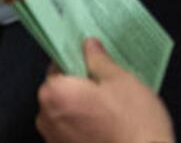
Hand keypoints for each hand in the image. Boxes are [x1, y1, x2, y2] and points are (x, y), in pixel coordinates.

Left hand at [36, 39, 173, 142]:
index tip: (91, 60)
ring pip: (66, 112)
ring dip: (83, 108)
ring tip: (113, 110)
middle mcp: (46, 117)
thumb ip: (100, 60)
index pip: (57, 64)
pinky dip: (85, 128)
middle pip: (60, 90)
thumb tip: (90, 46)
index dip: (77, 60)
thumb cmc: (134, 128)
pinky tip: (108, 127)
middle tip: (108, 87)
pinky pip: (72, 132)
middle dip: (81, 86)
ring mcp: (54, 139)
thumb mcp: (121, 81)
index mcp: (54, 92)